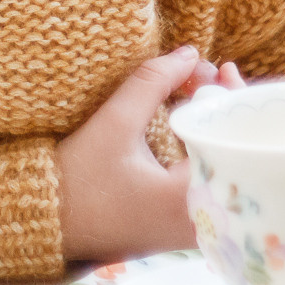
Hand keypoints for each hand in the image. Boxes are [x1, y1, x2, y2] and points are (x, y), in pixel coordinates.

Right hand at [56, 47, 243, 262]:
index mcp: (189, 199)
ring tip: (203, 91)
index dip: (230, 99)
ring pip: (225, 170)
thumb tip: (188, 53)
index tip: (221, 68)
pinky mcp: (180, 229)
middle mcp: (201, 222)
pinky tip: (194, 124)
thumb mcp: (114, 122)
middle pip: (236, 155)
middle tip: (212, 74)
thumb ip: (152, 83)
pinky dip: (207, 149)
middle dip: (226, 110)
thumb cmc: (78, 179)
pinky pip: (210, 183)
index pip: (231, 141)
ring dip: (216, 129)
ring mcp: (193, 231)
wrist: (49, 221)